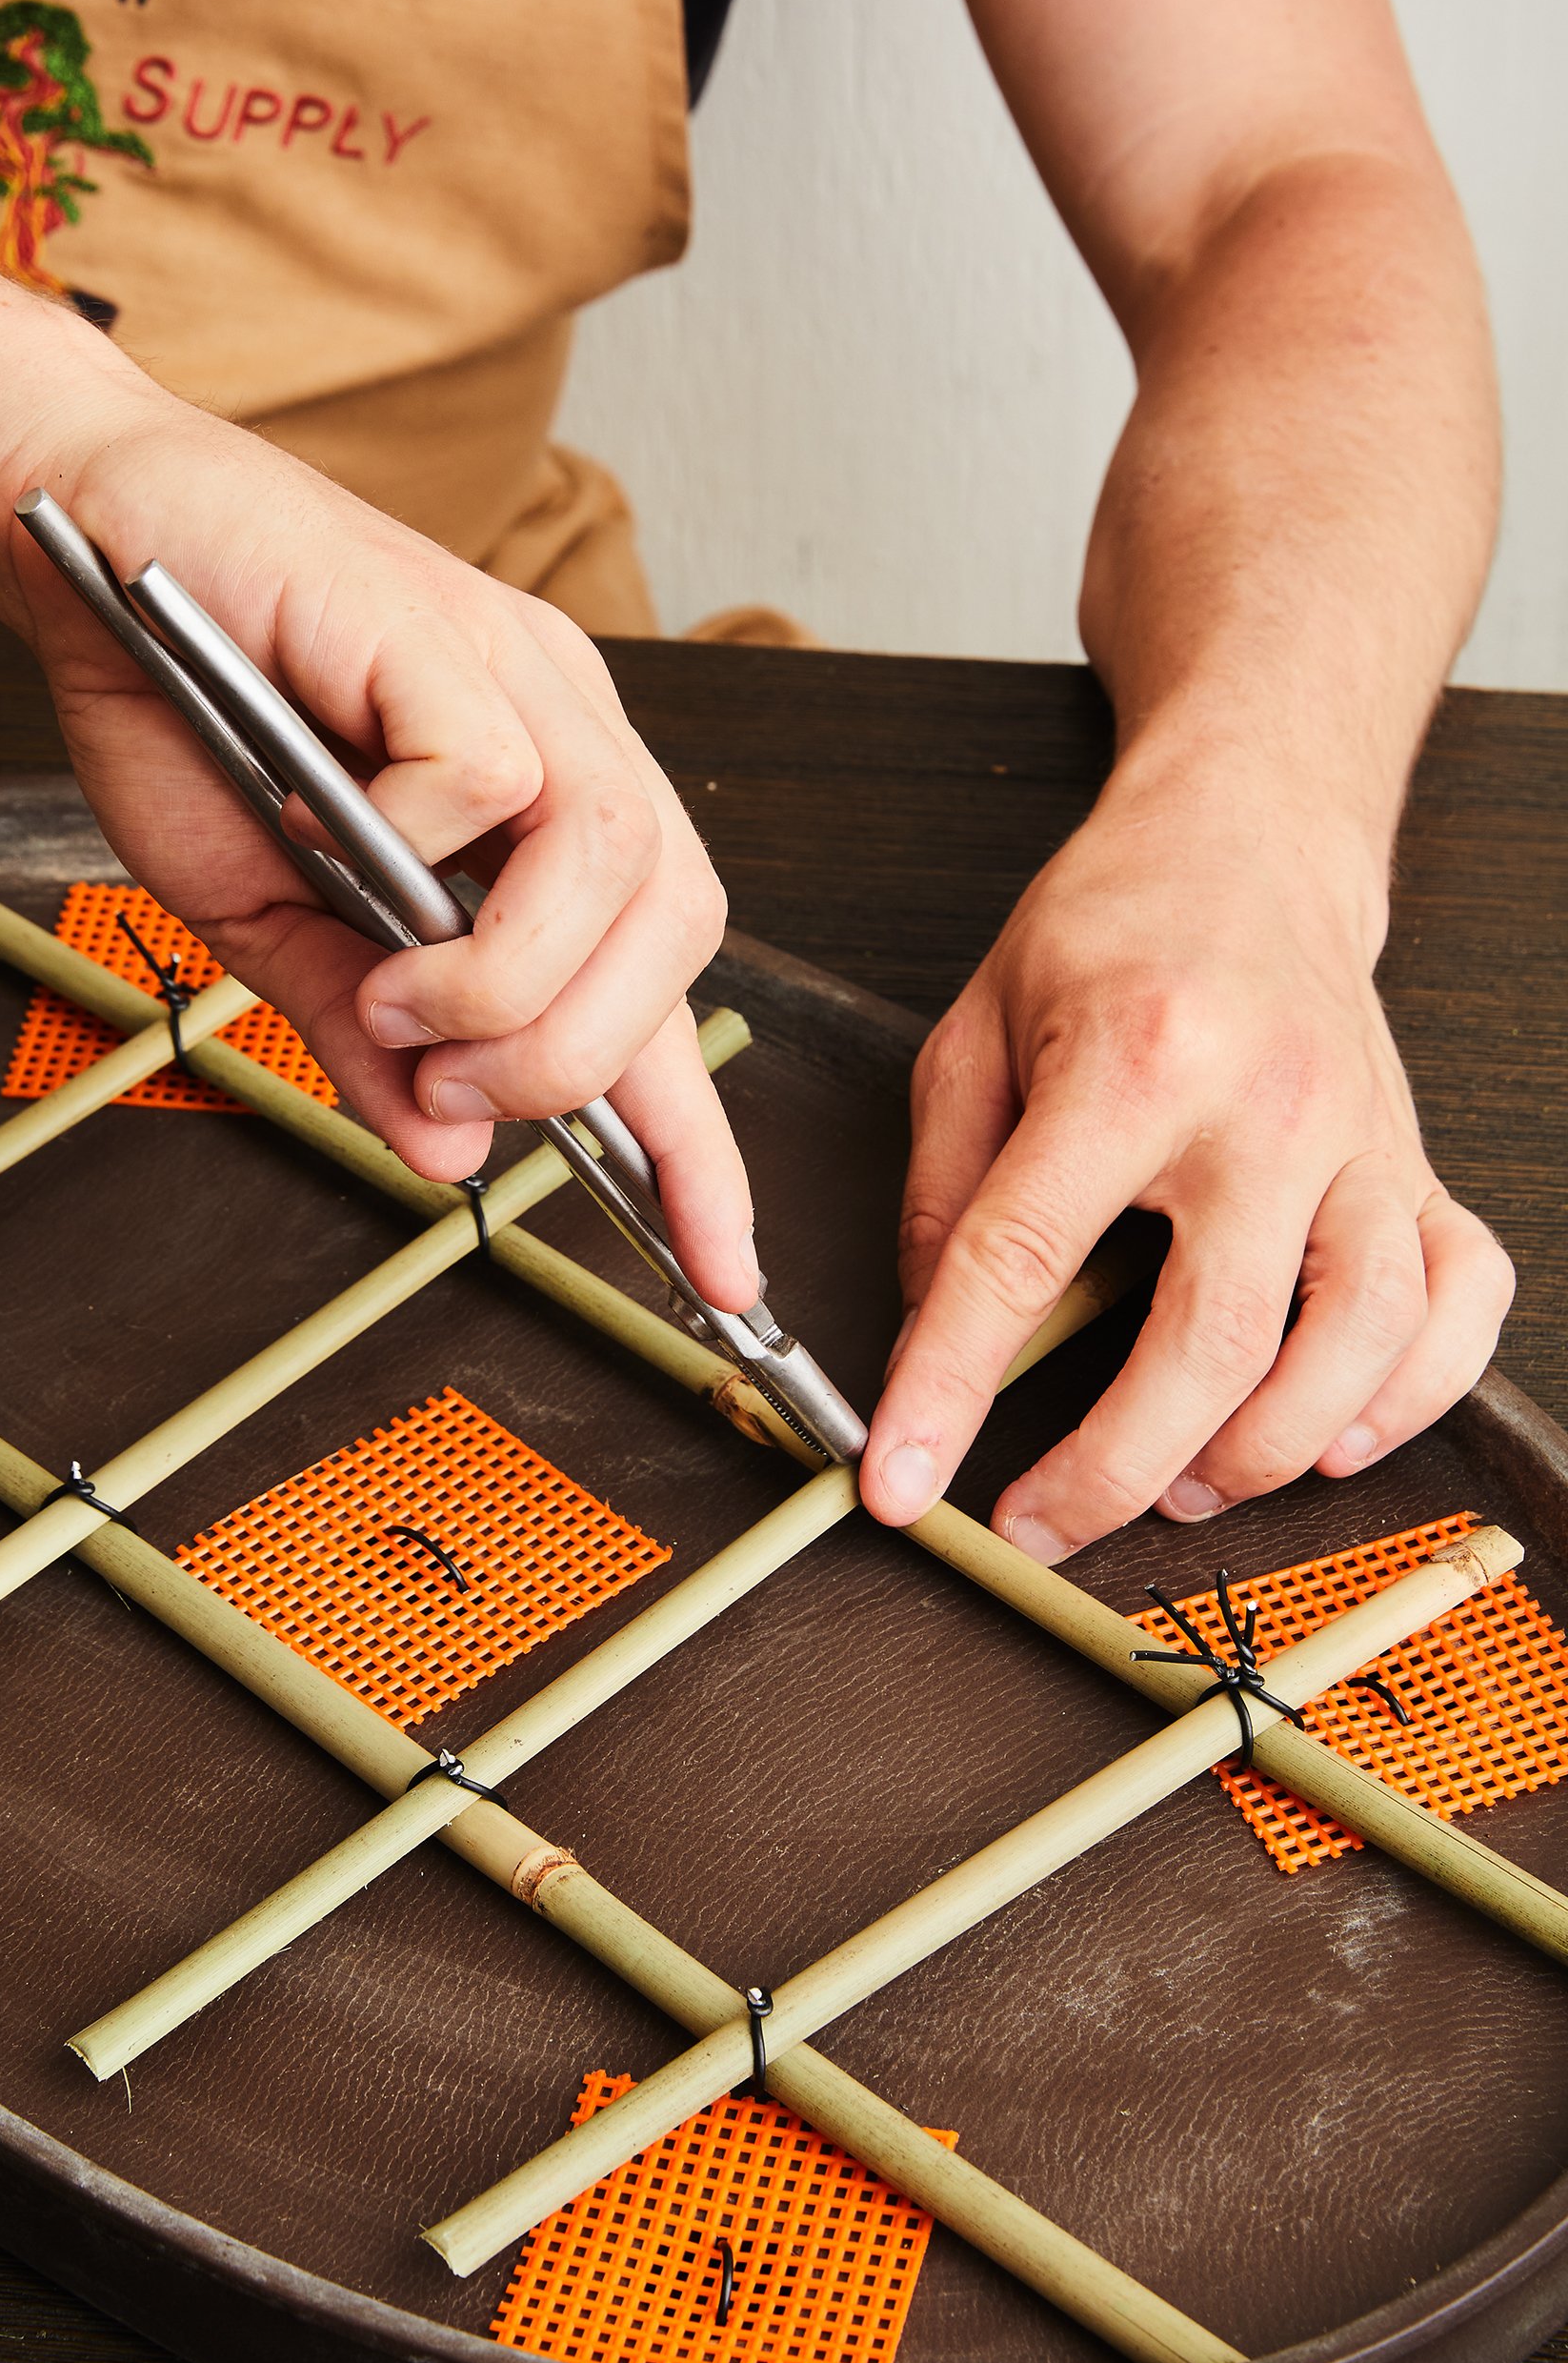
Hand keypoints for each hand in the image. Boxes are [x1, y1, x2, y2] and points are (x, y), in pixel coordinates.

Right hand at [0, 372, 758, 1307]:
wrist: (84, 546)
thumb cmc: (182, 713)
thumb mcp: (272, 921)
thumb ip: (365, 1032)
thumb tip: (448, 1152)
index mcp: (544, 819)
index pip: (659, 992)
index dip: (699, 1141)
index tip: (724, 1276)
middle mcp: (565, 743)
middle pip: (682, 927)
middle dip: (575, 1057)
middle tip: (448, 1084)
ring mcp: (518, 678)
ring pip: (616, 862)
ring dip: (508, 981)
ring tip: (398, 1001)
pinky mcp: (444, 631)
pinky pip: (496, 777)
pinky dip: (421, 850)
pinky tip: (333, 845)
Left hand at [859, 756, 1512, 1556]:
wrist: (1247, 840)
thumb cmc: (1106, 930)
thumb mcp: (973, 1031)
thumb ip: (944, 1189)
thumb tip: (926, 1335)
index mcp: (1131, 1065)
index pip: (1022, 1258)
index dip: (950, 1387)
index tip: (902, 1481)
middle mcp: (1265, 1108)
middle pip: (1211, 1341)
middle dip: (1114, 1468)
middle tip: (1040, 1523)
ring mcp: (1362, 1141)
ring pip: (1356, 1343)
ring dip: (1265, 1451)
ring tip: (1183, 1487)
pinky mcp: (1418, 1165)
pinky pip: (1460, 1304)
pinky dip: (1412, 1394)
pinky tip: (1338, 1434)